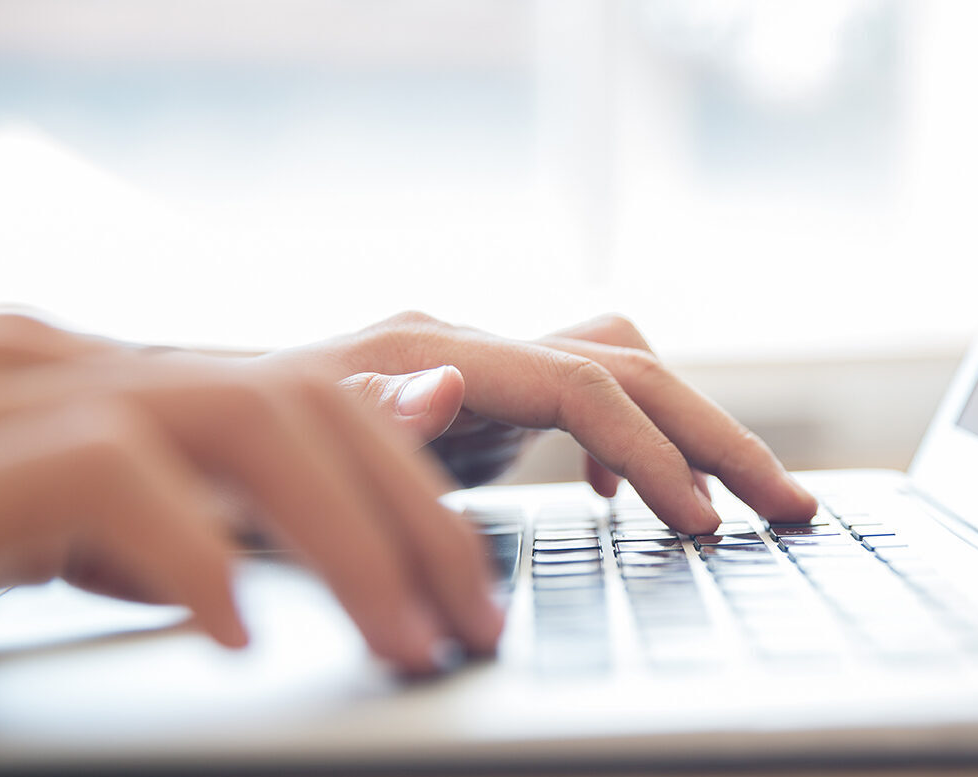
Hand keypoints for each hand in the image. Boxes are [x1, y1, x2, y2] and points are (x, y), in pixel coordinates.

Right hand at [0, 315, 502, 672]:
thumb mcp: (78, 542)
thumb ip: (187, 520)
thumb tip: (292, 551)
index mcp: (107, 379)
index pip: (304, 400)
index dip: (408, 486)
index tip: (470, 578)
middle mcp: (66, 362)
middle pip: (302, 402)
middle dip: (413, 518)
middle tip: (472, 620)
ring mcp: (6, 393)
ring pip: (245, 419)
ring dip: (353, 539)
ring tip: (408, 641)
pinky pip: (111, 475)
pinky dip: (193, 554)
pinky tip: (231, 635)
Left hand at [266, 312, 817, 533]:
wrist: (187, 439)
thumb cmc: (224, 469)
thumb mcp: (279, 468)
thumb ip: (368, 424)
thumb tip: (450, 385)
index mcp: (429, 354)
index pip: (585, 385)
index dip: (657, 455)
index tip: (705, 527)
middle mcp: (464, 343)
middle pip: (628, 366)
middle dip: (716, 437)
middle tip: (790, 507)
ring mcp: (477, 365)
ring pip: (622, 372)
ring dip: (692, 433)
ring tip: (747, 499)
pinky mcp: (481, 397)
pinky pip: (589, 399)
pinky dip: (634, 441)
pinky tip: (630, 497)